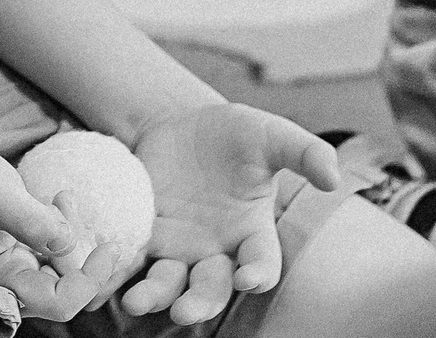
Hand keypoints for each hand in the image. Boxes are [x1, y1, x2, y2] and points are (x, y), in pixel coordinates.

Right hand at [0, 138, 115, 320]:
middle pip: (69, 288)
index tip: (108, 246)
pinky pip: (60, 251)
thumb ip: (30, 220)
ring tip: (63, 197)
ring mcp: (19, 267)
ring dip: (75, 234)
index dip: (88, 280)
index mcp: (0, 277)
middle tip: (71, 205)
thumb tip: (67, 243)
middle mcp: (11, 280)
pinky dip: (67, 226)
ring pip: (68, 268)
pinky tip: (58, 199)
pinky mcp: (24, 252)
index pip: (58, 302)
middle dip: (83, 251)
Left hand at [121, 102, 341, 325]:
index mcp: (252, 233)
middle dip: (200, 303)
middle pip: (211, 288)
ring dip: (155, 296)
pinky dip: (117, 273)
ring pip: (168, 283)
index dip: (257, 274)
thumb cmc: (235, 134)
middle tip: (186, 312)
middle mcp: (215, 251)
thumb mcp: (270, 134)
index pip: (261, 263)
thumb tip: (334, 178)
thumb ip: (303, 152)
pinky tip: (101, 282)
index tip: (249, 279)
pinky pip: (131, 261)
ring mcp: (177, 247)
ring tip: (138, 302)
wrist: (181, 124)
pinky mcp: (143, 236)